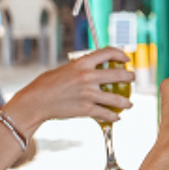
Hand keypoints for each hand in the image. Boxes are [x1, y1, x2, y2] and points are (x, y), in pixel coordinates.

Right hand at [2, 47, 134, 130]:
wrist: (36, 101)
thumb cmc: (47, 84)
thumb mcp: (65, 69)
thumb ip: (81, 68)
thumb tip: (95, 67)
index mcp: (82, 63)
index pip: (108, 52)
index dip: (121, 54)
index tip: (126, 59)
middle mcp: (87, 77)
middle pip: (119, 74)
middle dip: (130, 77)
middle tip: (132, 79)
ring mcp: (88, 94)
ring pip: (117, 98)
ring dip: (126, 102)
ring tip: (129, 104)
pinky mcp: (86, 109)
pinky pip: (106, 113)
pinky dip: (114, 116)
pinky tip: (116, 117)